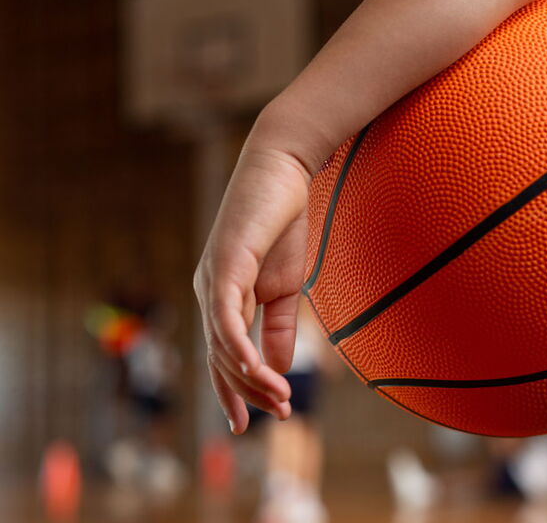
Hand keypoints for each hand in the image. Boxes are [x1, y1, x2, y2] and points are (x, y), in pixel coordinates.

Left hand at [194, 125, 313, 433]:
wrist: (283, 173)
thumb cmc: (282, 223)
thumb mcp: (286, 285)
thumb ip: (279, 325)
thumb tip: (280, 366)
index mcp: (222, 297)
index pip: (221, 355)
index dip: (233, 391)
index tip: (251, 424)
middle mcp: (208, 292)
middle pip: (220, 357)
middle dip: (248, 391)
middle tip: (280, 414)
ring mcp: (212, 279)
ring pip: (222, 344)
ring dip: (251, 376)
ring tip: (280, 399)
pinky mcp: (224, 264)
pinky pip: (225, 316)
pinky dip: (238, 346)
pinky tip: (256, 369)